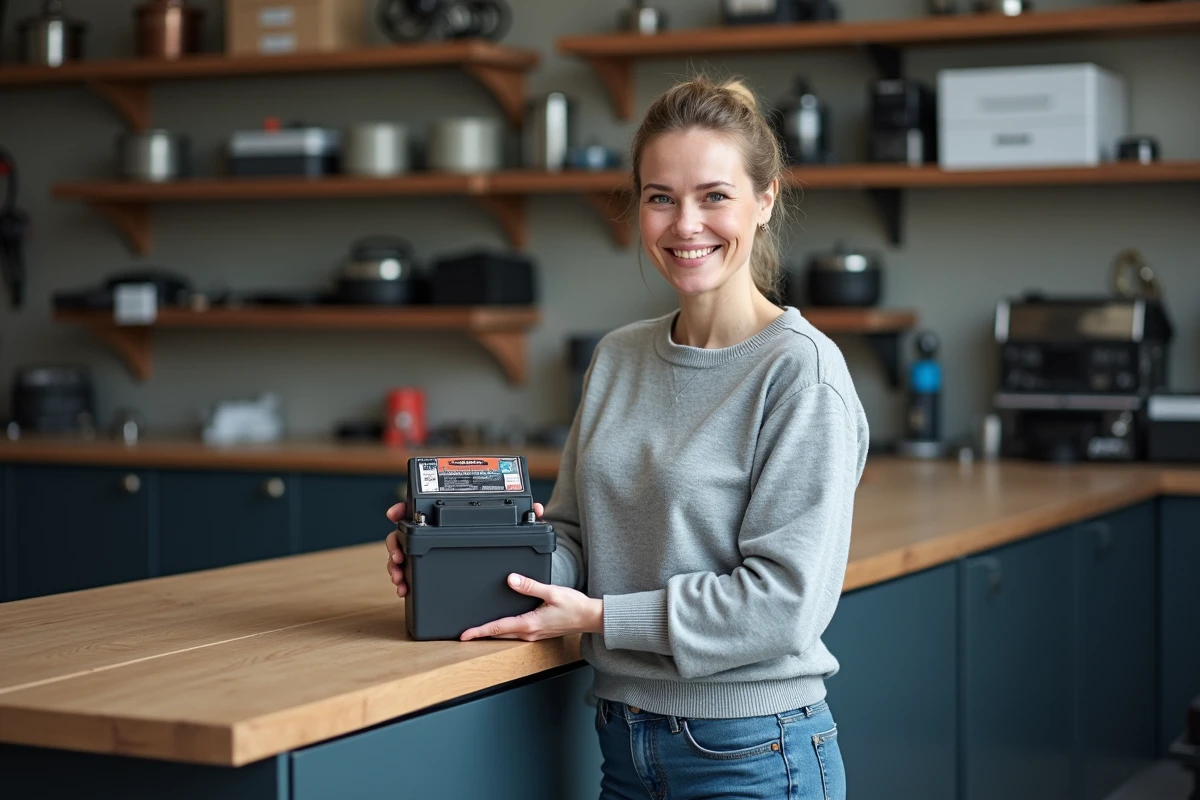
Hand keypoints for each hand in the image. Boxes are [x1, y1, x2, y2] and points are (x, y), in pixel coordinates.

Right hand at [384, 501, 544, 599]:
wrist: (513, 564)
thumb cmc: (510, 540)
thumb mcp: (518, 528)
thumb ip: (528, 517)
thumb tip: (537, 510)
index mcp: (452, 513)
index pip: (422, 505)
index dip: (404, 508)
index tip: (394, 515)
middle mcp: (437, 530)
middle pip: (406, 531)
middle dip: (396, 544)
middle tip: (397, 557)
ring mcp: (433, 549)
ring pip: (405, 553)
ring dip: (397, 565)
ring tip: (400, 579)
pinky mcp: (435, 568)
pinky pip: (414, 572)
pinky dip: (406, 580)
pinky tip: (406, 589)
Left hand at [459, 573, 602, 641]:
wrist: (590, 618)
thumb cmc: (575, 606)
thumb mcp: (552, 592)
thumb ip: (530, 586)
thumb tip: (511, 579)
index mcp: (530, 623)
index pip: (498, 627)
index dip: (479, 631)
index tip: (464, 634)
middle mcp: (530, 633)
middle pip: (499, 634)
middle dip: (481, 634)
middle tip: (464, 634)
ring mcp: (534, 635)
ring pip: (506, 635)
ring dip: (491, 633)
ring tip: (478, 630)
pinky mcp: (538, 633)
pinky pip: (516, 634)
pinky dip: (504, 631)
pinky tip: (501, 626)